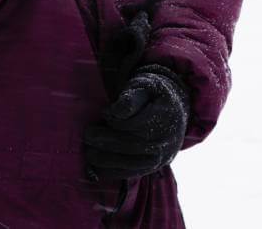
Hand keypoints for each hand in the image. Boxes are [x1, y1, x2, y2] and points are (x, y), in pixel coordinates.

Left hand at [83, 65, 188, 179]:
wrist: (173, 114)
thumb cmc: (152, 96)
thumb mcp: (145, 87)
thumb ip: (132, 97)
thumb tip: (117, 112)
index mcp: (164, 116)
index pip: (133, 123)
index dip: (114, 118)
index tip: (105, 111)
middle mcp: (164, 140)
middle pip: (128, 144)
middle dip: (104, 140)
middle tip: (88, 133)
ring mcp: (158, 157)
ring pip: (125, 162)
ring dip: (102, 157)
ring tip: (88, 149)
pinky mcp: (150, 169)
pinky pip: (126, 174)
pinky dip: (107, 171)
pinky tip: (94, 163)